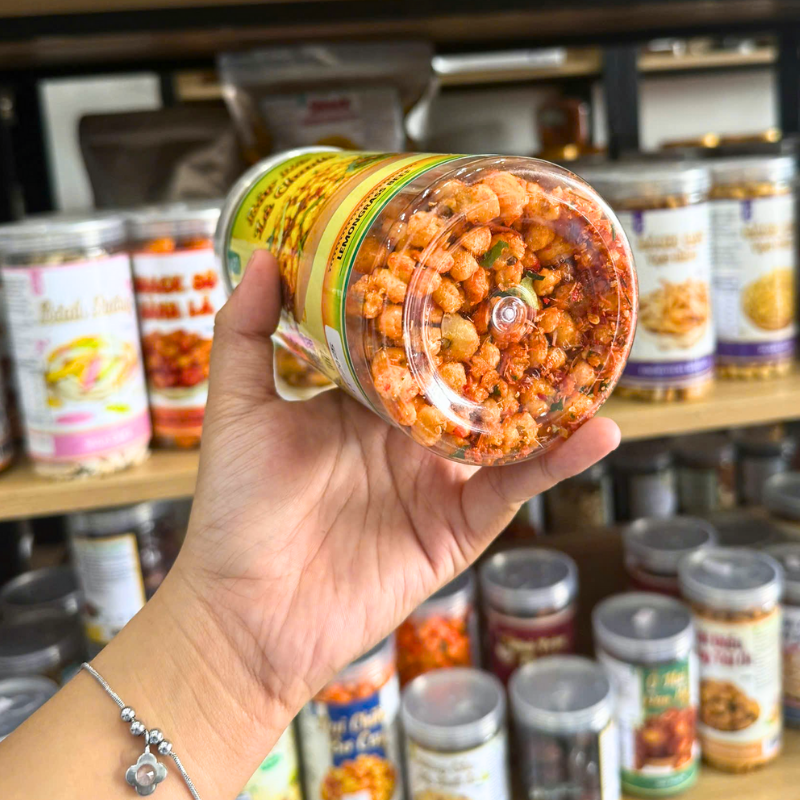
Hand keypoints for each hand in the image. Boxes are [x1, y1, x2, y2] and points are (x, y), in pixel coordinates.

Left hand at [175, 250, 619, 716]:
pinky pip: (515, 487)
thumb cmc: (236, 511)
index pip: (409, 341)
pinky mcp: (459, 526)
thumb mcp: (239, 410)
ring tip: (592, 348)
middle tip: (550, 282)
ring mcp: (437, 479)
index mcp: (361, 402)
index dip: (437, 300)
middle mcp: (405, 433)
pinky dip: (558, 462)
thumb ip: (246, 334)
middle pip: (467, 376)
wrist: (248, 614)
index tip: (469, 247)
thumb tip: (263, 257)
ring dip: (548, 395)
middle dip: (505, 336)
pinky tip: (598, 429)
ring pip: (504, 427)